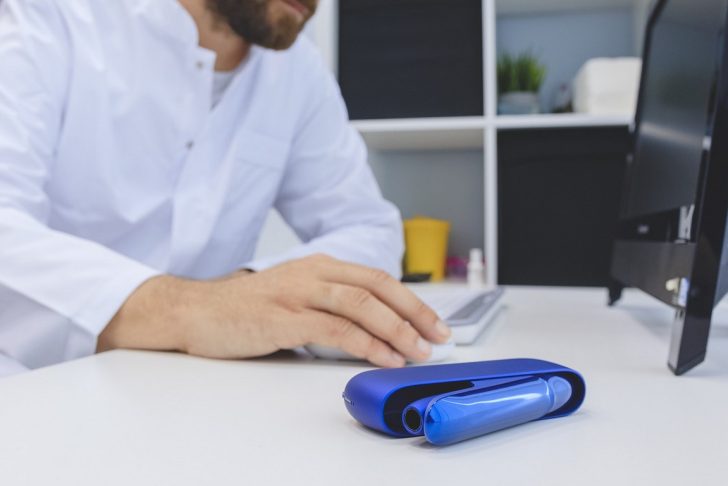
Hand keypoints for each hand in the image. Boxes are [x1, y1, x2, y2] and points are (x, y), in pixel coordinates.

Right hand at [99, 254, 451, 367]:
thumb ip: (330, 304)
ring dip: (396, 329)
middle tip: (438, 337)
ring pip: (361, 306)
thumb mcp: (296, 294)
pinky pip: (336, 330)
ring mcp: (298, 294)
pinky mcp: (283, 319)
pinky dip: (366, 344)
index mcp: (320, 265)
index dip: (410, 301)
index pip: (377, 279)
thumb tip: (374, 327)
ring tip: (418, 351)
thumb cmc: (247, 308)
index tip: (434, 323)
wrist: (196, 311)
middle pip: (377, 288)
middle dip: (414, 313)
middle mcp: (313, 273)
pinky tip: (384, 357)